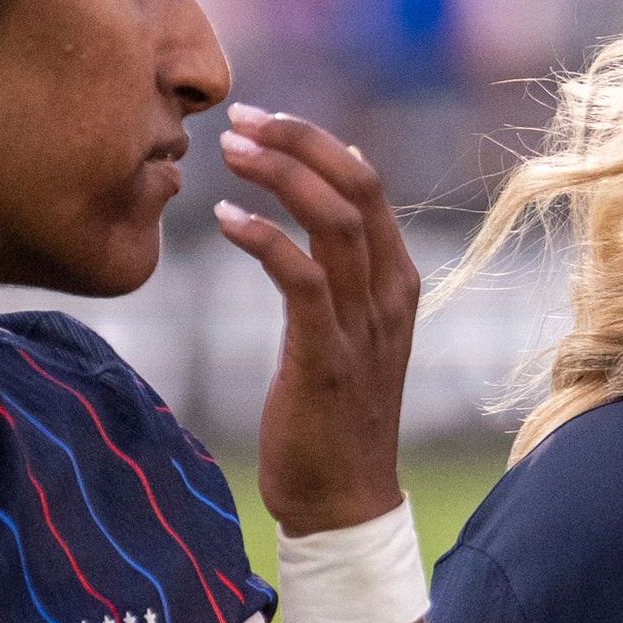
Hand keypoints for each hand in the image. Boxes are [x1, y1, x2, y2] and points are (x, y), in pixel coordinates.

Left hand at [209, 103, 419, 536]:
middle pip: (357, 187)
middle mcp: (389, 295)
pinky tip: (225, 219)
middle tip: (240, 119)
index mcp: (397, 281)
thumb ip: (342, 268)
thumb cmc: (332, 416)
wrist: (343, 502)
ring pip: (334, 222)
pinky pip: (301, 279)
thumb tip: (325, 194)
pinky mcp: (327, 358)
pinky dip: (264, 239)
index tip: (262, 120)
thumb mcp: (347, 330)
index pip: (367, 184)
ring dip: (281, 176)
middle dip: (299, 142)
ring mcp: (363, 327)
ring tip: (229, 152)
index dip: (315, 141)